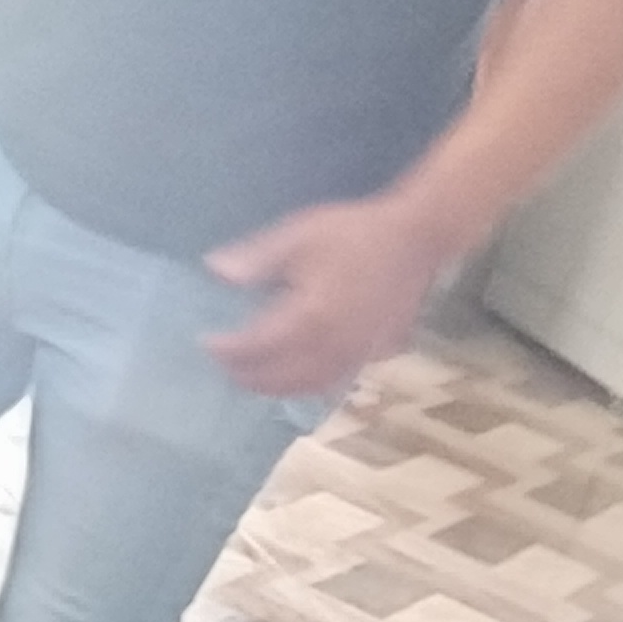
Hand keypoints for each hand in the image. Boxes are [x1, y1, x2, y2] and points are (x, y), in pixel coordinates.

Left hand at [205, 193, 459, 400]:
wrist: (416, 240)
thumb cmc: (355, 233)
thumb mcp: (299, 236)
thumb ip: (256, 259)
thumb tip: (215, 271)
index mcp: (308, 318)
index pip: (257, 347)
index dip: (228, 350)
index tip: (206, 344)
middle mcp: (330, 347)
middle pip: (280, 377)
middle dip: (247, 375)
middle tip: (224, 365)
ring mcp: (354, 355)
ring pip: (306, 386)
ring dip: (275, 387)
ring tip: (252, 377)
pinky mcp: (371, 354)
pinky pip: (331, 381)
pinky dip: (305, 385)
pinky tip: (295, 374)